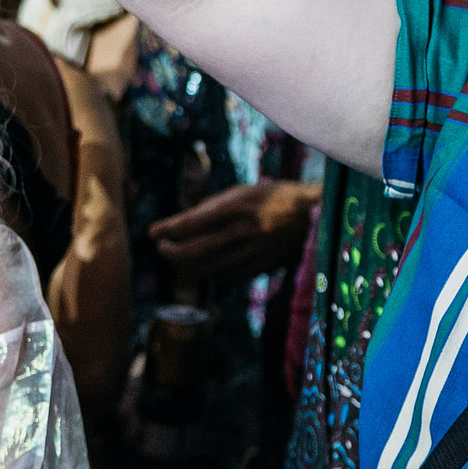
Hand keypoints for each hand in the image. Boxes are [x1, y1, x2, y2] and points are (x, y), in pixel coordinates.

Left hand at [151, 179, 319, 285]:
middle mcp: (244, 231)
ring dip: (187, 265)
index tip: (152, 231)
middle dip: (171, 251)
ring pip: (208, 268)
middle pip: (195, 250)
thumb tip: (182, 224)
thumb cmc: (275, 196)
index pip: (192, 222)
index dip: (168, 229)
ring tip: (177, 256)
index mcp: (238, 206)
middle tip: (161, 246)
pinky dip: (209, 273)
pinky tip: (202, 267)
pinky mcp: (261, 267)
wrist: (315, 214)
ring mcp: (253, 252)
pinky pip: (227, 277)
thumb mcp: (243, 191)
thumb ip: (213, 207)